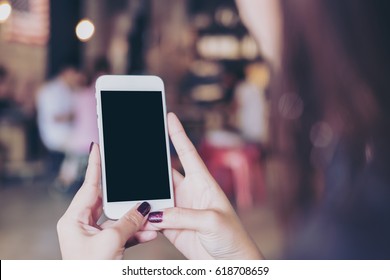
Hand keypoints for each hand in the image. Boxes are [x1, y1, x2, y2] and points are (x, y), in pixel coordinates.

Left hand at [57, 143, 156, 258]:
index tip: (98, 146)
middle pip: (107, 202)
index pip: (88, 186)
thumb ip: (129, 221)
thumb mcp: (110, 243)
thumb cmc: (91, 271)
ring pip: (119, 219)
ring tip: (152, 215)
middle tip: (137, 182)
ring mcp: (94, 236)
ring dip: (136, 219)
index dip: (94, 164)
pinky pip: (123, 233)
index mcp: (73, 220)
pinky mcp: (106, 246)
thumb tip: (145, 207)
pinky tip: (151, 232)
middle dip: (127, 198)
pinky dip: (137, 233)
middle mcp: (82, 225)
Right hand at [146, 113, 262, 259]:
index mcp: (203, 183)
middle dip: (150, 165)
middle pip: (165, 173)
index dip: (178, 134)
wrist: (230, 263)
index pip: (188, 153)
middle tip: (134, 155)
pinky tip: (137, 217)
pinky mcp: (172, 227)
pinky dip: (144, 218)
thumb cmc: (232, 237)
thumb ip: (183, 215)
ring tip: (131, 191)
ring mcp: (179, 209)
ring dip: (144, 195)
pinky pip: (153, 218)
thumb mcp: (211, 220)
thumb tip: (156, 214)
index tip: (170, 116)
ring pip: (155, 196)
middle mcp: (189, 192)